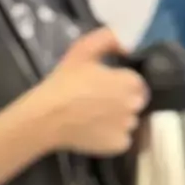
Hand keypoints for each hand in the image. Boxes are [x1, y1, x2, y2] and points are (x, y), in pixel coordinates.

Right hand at [31, 27, 146, 157]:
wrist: (46, 117)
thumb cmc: (64, 82)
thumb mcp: (83, 48)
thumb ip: (109, 39)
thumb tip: (129, 46)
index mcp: (130, 82)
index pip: (138, 82)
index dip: (122, 83)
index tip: (106, 85)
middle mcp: (134, 106)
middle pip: (136, 102)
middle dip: (122, 100)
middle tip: (99, 100)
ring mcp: (128, 127)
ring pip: (130, 121)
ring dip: (118, 119)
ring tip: (95, 116)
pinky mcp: (119, 145)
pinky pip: (123, 139)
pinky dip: (113, 136)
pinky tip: (96, 130)